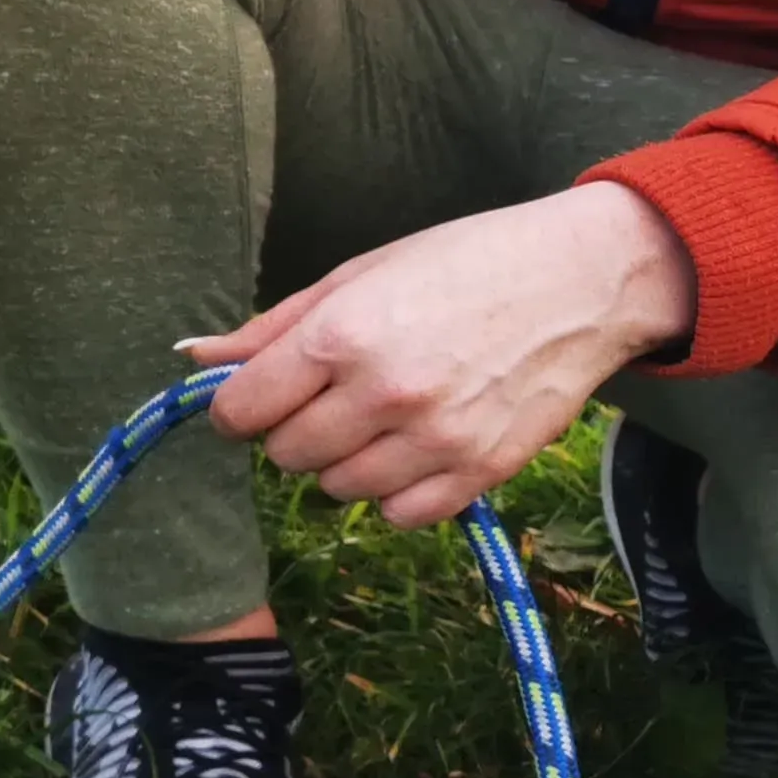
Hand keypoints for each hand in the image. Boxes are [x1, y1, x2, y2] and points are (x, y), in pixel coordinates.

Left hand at [184, 184, 697, 526]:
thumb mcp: (358, 275)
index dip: (239, 407)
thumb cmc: (465, 263)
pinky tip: (414, 447)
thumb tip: (193, 357)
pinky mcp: (482, 472)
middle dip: (292, 430)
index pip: (243, 411)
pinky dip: (396, 491)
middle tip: (329, 397)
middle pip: (286, 454)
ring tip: (379, 415)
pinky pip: (401, 515)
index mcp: (342, 336)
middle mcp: (384, 394)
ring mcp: (436, 440)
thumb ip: (272, 327)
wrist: (584, 281)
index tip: (258, 397)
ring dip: (343, 460)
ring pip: (338, 489)